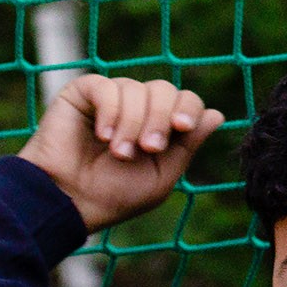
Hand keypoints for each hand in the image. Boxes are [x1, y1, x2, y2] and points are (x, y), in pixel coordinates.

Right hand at [18, 73, 226, 232]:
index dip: (188, 109)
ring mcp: (111, 98)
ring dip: (132, 124)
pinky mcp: (84, 92)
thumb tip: (217, 113)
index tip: (181, 127)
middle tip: (147, 148)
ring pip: (137, 89)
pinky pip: (107, 87)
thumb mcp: (161, 176)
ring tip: (118, 153)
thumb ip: (187, 145)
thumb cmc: (113, 195)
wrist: (69, 200)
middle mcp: (138, 107)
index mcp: (160, 126)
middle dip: (160, 119)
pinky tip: (102, 136)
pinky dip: (110, 111)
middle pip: (165, 89)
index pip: (187, 101)